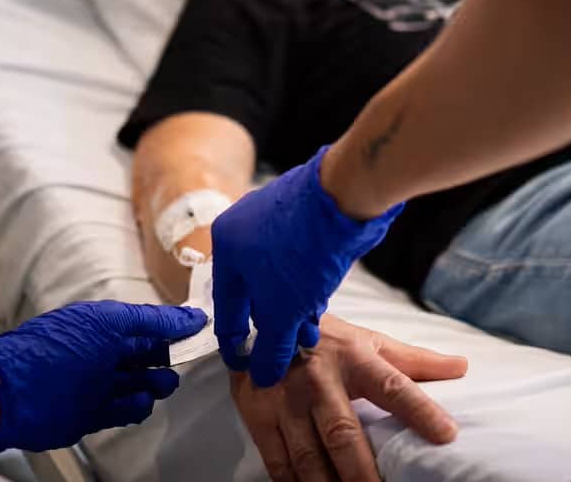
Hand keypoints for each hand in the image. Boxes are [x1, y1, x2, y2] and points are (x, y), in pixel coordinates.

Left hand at [0, 300, 206, 452]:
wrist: (14, 392)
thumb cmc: (58, 348)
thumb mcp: (108, 323)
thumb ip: (151, 320)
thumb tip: (190, 315)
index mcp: (103, 326)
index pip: (146, 324)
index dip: (172, 325)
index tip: (199, 327)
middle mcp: (101, 354)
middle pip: (145, 355)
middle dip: (167, 355)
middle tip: (185, 357)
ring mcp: (97, 386)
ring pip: (138, 383)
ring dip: (155, 383)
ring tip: (161, 382)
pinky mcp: (92, 415)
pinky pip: (124, 410)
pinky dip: (136, 406)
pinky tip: (140, 399)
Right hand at [211, 146, 402, 386]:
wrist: (345, 195)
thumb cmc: (302, 248)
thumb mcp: (282, 310)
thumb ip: (271, 346)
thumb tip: (263, 375)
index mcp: (226, 245)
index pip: (225, 306)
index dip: (236, 341)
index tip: (245, 364)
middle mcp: (244, 228)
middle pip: (253, 290)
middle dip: (272, 324)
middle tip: (286, 349)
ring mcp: (274, 217)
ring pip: (278, 276)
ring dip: (292, 307)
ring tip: (309, 332)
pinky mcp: (302, 214)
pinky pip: (297, 258)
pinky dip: (305, 284)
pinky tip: (320, 301)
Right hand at [230, 315, 466, 481]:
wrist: (260, 320)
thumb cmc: (324, 338)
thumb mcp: (368, 341)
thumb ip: (413, 361)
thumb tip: (462, 367)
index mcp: (352, 358)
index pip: (393, 386)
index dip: (420, 410)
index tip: (446, 434)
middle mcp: (318, 380)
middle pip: (343, 434)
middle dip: (362, 472)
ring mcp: (284, 400)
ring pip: (308, 456)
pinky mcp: (258, 415)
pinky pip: (278, 461)